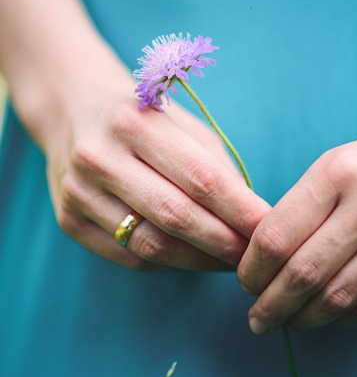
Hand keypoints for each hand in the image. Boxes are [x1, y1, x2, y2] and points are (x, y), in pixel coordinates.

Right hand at [46, 65, 269, 271]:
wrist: (74, 112)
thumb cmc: (145, 120)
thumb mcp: (183, 126)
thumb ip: (216, 168)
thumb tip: (252, 219)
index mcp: (133, 122)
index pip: (199, 177)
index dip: (239, 209)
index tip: (268, 228)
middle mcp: (99, 156)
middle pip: (175, 215)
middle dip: (224, 242)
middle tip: (255, 256)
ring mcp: (78, 191)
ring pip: (151, 244)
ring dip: (199, 260)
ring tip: (229, 262)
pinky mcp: (68, 220)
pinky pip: (129, 257)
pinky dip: (169, 263)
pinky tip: (192, 259)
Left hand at [238, 106, 356, 331]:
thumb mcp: (338, 160)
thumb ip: (305, 205)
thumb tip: (266, 254)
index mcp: (338, 172)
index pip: (278, 235)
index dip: (253, 269)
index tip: (245, 281)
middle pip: (304, 273)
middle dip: (271, 305)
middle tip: (257, 318)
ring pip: (338, 297)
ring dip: (304, 318)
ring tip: (287, 322)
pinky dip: (343, 318)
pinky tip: (328, 315)